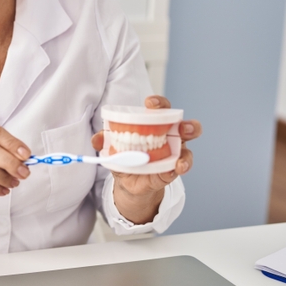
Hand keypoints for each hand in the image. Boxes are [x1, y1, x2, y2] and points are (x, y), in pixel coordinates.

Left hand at [90, 95, 201, 223]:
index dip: (159, 103)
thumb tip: (97, 139)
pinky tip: (173, 172)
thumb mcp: (112, 147)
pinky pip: (176, 171)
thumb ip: (105, 140)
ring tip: (181, 161)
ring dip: (186, 155)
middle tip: (182, 128)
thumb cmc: (125, 156)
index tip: (151, 103)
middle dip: (188, 126)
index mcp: (156, 125)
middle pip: (185, 127)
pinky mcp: (171, 173)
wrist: (128, 182)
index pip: (162, 109)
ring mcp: (173, 156)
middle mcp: (170, 138)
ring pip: (187, 152)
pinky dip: (176, 172)